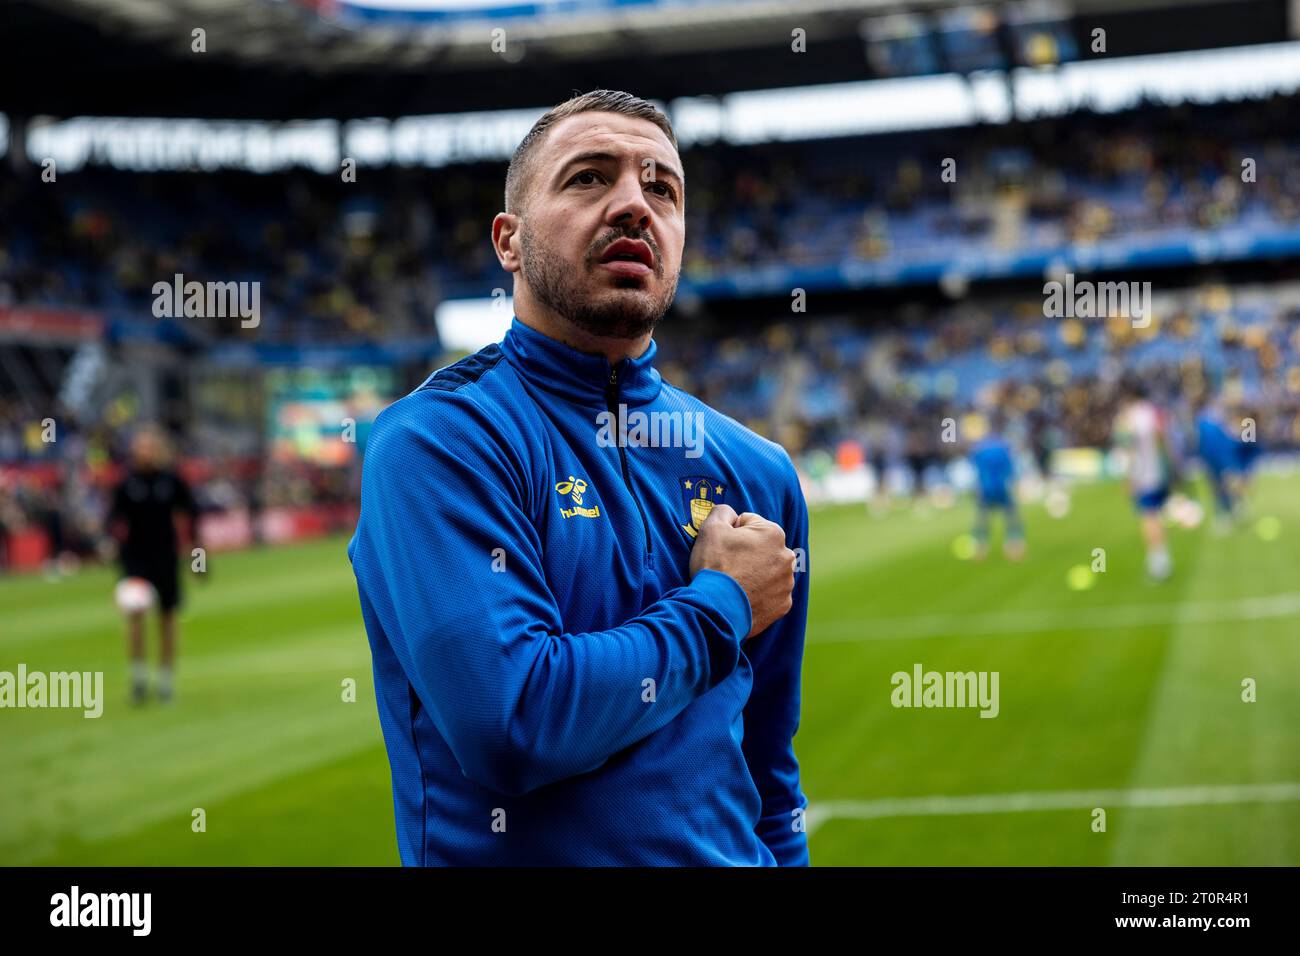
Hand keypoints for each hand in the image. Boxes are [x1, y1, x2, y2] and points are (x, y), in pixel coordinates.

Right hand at [688, 504, 795, 640]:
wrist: (716, 610)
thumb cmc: (714, 566)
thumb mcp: (711, 528)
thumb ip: (723, 511)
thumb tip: (731, 514)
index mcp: (773, 533)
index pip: (748, 523)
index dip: (730, 533)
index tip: (722, 547)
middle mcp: (787, 557)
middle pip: (761, 547)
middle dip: (746, 552)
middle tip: (727, 566)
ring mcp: (787, 583)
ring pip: (767, 570)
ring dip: (754, 573)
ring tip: (734, 584)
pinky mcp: (783, 605)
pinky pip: (770, 593)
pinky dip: (759, 594)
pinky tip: (742, 597)